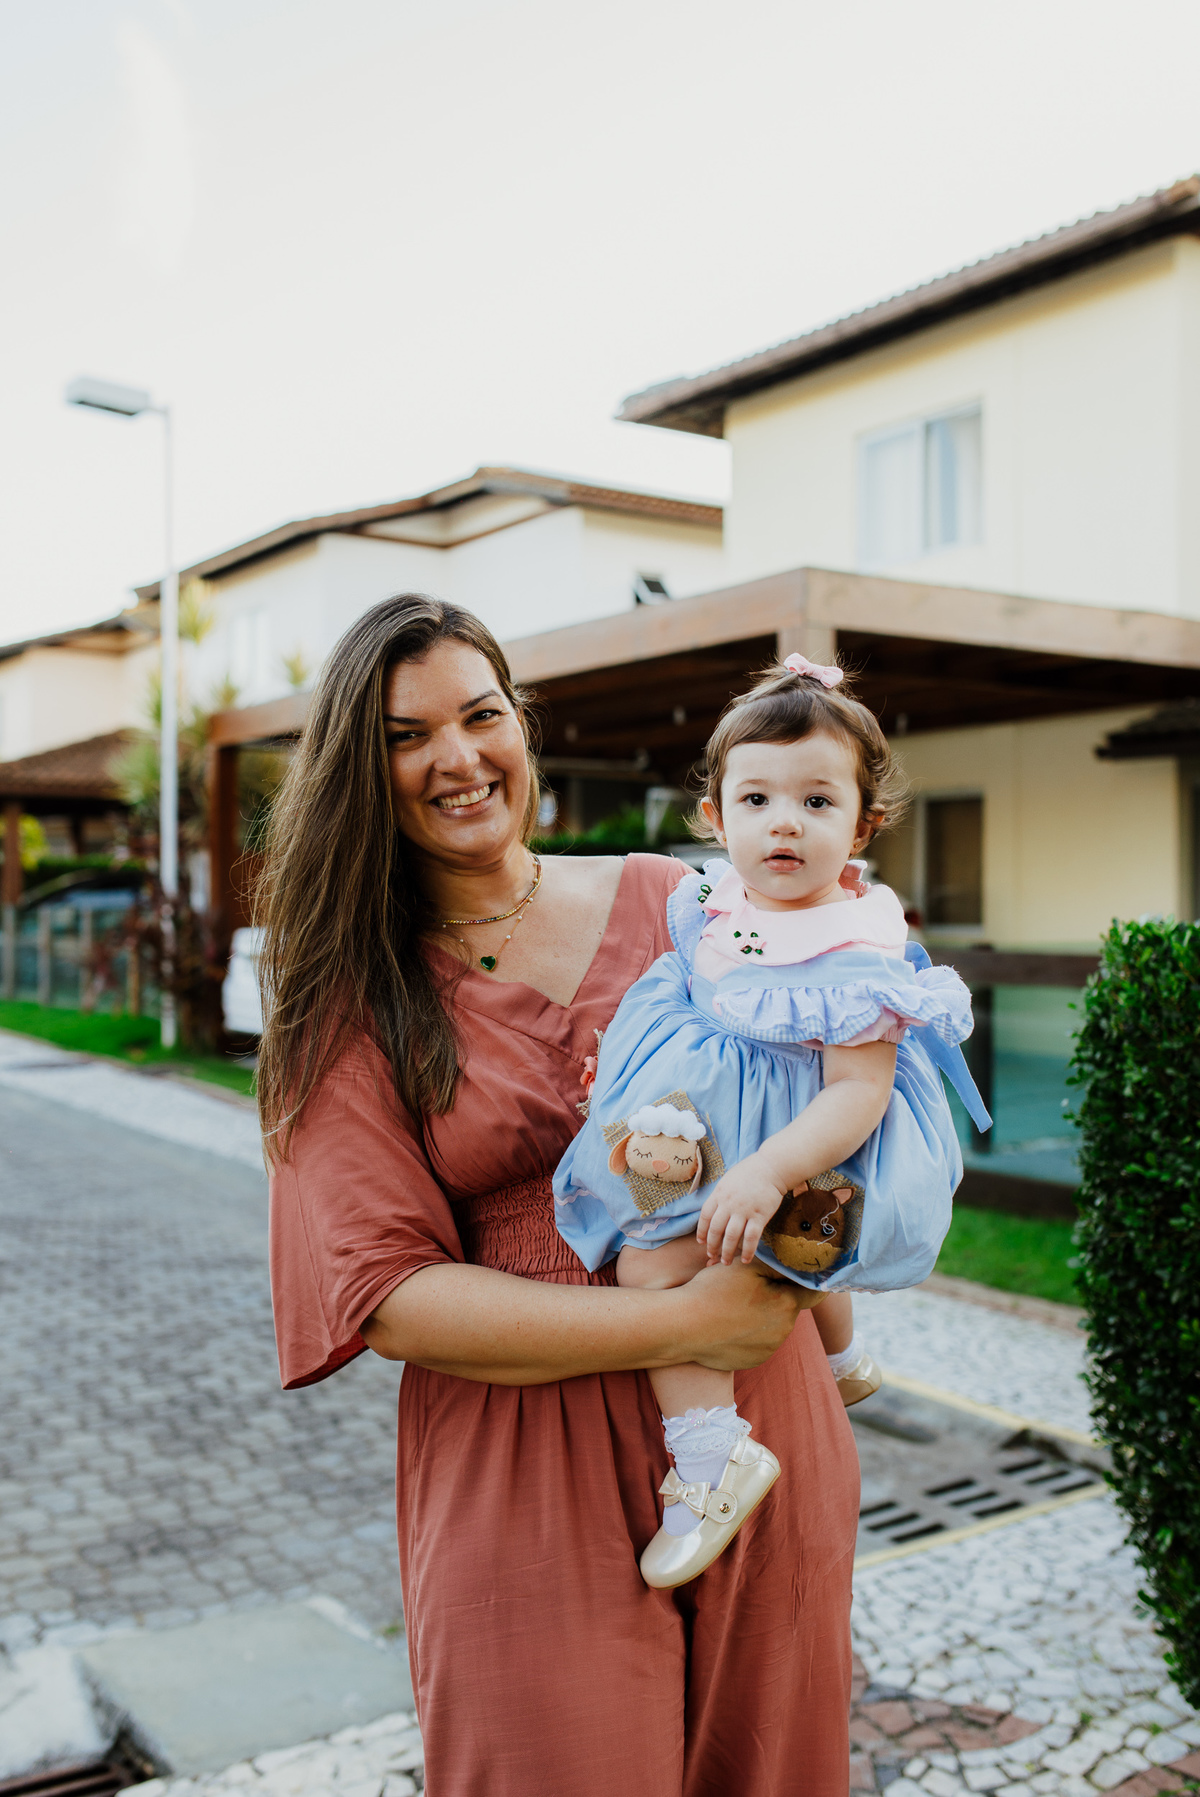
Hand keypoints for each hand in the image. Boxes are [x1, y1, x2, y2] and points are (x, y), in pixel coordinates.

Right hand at [681, 1257, 818, 1370]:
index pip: (813, 1292)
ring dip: (763, 1315)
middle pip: (789, 1308)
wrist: (683, 1327)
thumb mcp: (747, 1267)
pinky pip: (760, 1342)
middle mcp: (783, 1331)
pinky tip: (730, 1324)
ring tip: (735, 1305)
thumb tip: (798, 1265)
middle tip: (751, 1287)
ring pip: (774, 1326)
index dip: (808, 1281)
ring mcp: (768, 1349)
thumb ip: (777, 1265)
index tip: (801, 1275)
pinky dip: (750, 1333)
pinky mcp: (753, 1361)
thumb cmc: (714, 1291)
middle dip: (777, 1297)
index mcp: (787, 1305)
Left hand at [696, 1153, 786, 1264]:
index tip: (701, 1242)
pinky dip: (748, 1251)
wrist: (771, 1167)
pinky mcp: (760, 1215)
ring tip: (726, 1262)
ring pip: (731, 1236)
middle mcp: (729, 1204)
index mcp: (719, 1194)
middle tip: (712, 1256)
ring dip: (727, 1252)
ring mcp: (744, 1210)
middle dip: (712, 1246)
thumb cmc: (749, 1173)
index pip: (705, 1217)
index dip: (702, 1231)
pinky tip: (746, 1260)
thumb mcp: (727, 1180)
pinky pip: (751, 1237)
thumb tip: (713, 1211)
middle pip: (716, 1229)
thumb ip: (720, 1196)